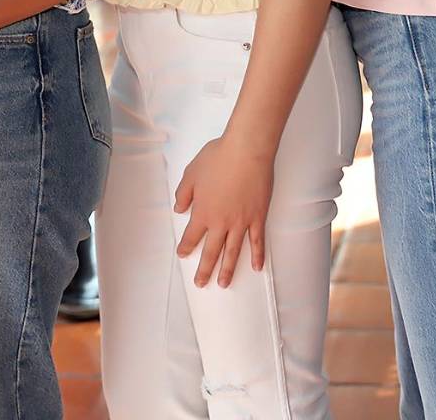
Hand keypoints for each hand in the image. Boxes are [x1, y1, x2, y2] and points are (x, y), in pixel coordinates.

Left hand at [173, 135, 274, 287]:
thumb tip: (178, 209)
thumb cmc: (218, 158)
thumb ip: (183, 193)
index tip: (182, 255)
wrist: (246, 151)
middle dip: (205, 269)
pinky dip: (257, 255)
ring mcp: (241, 222)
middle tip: (201, 283)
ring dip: (228, 270)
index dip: (186, 247)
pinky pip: (257, 241)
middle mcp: (220, 222)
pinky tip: (256, 267)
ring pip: (233, 252)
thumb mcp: (192, 173)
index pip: (191, 236)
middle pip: (211, 252)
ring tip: (224, 284)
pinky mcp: (257, 217)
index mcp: (202, 212)